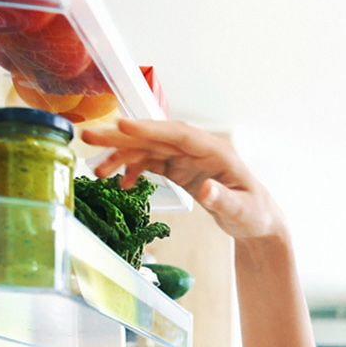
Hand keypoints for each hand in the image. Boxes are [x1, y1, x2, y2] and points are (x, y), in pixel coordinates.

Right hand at [81, 119, 286, 241]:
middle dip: (122, 137)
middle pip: (156, 138)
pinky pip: (151, 163)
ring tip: (97, 170)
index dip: (150, 129)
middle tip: (89, 136)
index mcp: (215, 152)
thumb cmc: (254, 214)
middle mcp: (198, 149)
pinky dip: (134, 171)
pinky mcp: (179, 169)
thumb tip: (206, 190)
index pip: (179, 134)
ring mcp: (187, 158)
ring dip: (121, 157)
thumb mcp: (243, 212)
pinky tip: (121, 184)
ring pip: (148, 149)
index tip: (122, 126)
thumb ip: (224, 200)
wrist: (256, 221)